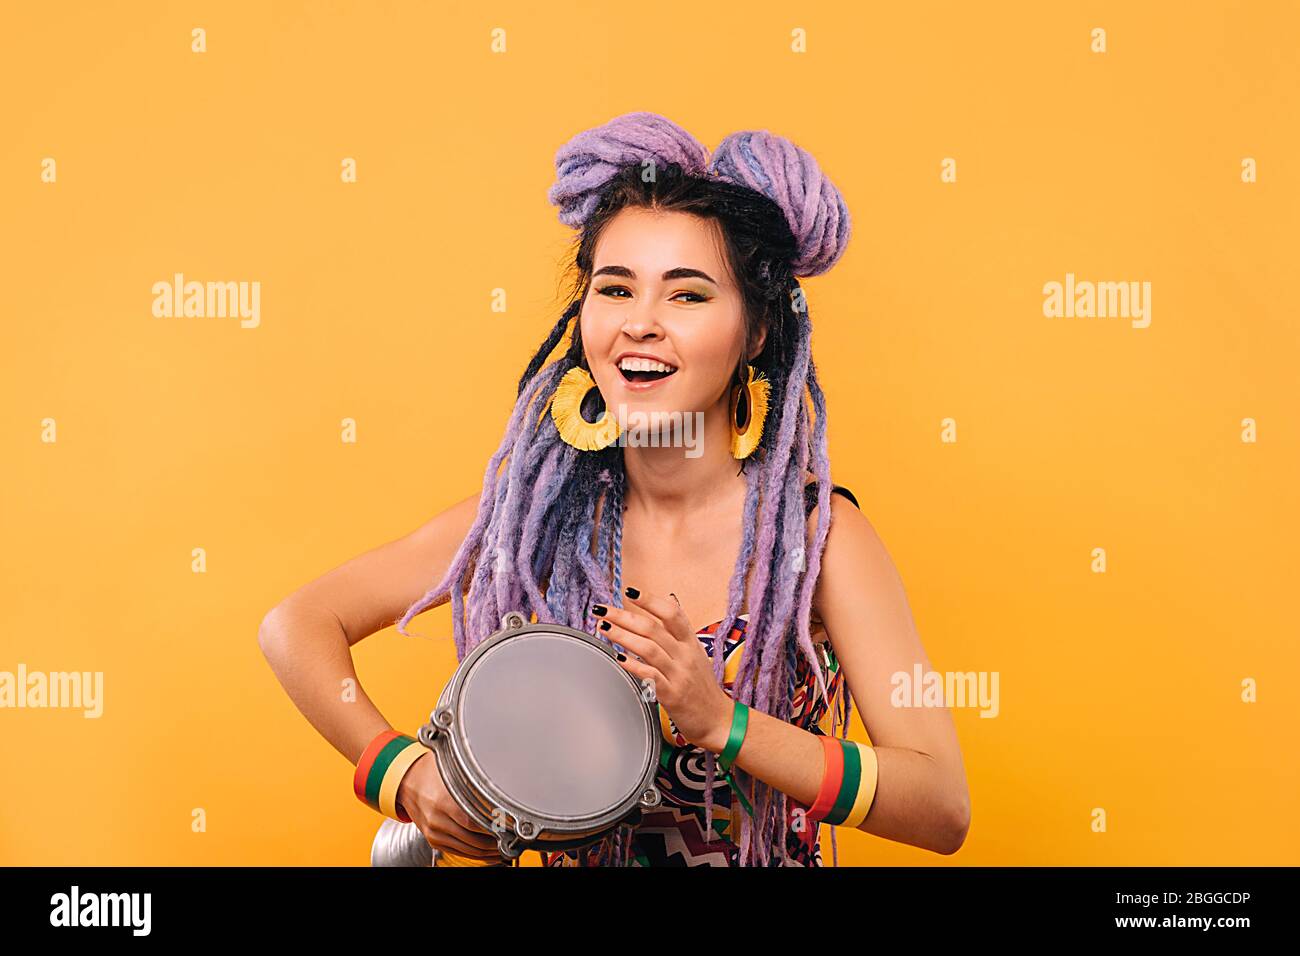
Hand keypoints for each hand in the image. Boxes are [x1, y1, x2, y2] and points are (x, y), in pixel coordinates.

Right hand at [395, 750, 508, 862]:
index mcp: (443, 802)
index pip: (476, 822)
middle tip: (511, 838)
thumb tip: (499, 778)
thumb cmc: (429, 771)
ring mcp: (434, 832)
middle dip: (496, 842)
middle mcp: (437, 820)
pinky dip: (476, 853)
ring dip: (488, 850)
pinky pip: (459, 851)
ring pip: (469, 849)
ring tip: (503, 845)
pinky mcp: (434, 840)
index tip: (510, 826)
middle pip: (474, 840)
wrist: (405, 781)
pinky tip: (488, 849)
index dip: (495, 827)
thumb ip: (472, 777)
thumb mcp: (451, 769)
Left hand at [593, 586, 734, 752]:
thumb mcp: (696, 651)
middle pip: (653, 628)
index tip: (629, 592)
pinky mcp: (672, 695)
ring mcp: (679, 674)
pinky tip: (617, 658)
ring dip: (623, 636)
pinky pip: (650, 675)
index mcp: (691, 642)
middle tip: (602, 610)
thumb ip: (680, 627)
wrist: (718, 719)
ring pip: (649, 648)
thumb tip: (670, 598)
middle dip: (625, 616)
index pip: (672, 613)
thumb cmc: (702, 686)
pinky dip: (633, 665)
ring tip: (604, 628)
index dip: (650, 601)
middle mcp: (685, 655)